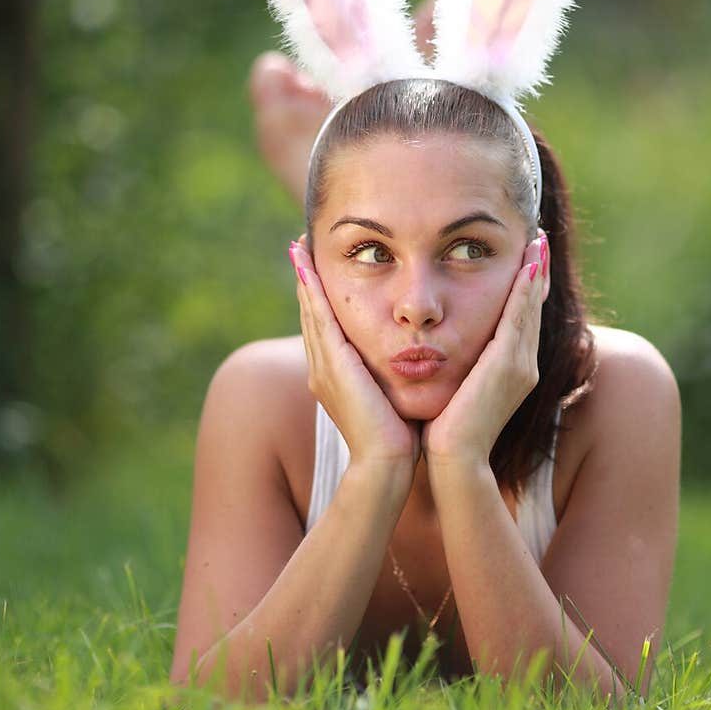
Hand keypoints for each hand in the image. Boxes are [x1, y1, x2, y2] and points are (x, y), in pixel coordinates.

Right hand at [290, 236, 421, 474]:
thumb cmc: (397, 436)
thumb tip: (410, 361)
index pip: (324, 326)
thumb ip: (391, 376)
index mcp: (334, 376)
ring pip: (311, 312)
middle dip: (306, 279)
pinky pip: (320, 320)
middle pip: (311, 314)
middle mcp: (322, 369)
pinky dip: (313, 293)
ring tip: (299, 246)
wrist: (386, 464)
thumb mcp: (391, 397)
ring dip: (305, 277)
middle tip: (300, 245)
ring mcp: (323, 367)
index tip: (318, 268)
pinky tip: (309, 269)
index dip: (319, 296)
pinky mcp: (332, 366)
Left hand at [421, 230, 549, 467]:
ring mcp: (521, 366)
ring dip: (535, 273)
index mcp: (512, 371)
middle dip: (537, 273)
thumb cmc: (447, 430)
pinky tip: (526, 267)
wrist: (453, 461)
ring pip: (530, 309)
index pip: (522, 320)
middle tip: (538, 238)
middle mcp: (524, 366)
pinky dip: (524, 292)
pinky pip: (520, 319)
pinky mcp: (509, 366)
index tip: (527, 258)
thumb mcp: (458, 390)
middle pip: (533, 309)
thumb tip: (442, 348)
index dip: (526, 289)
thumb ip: (461, 367)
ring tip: (536, 241)